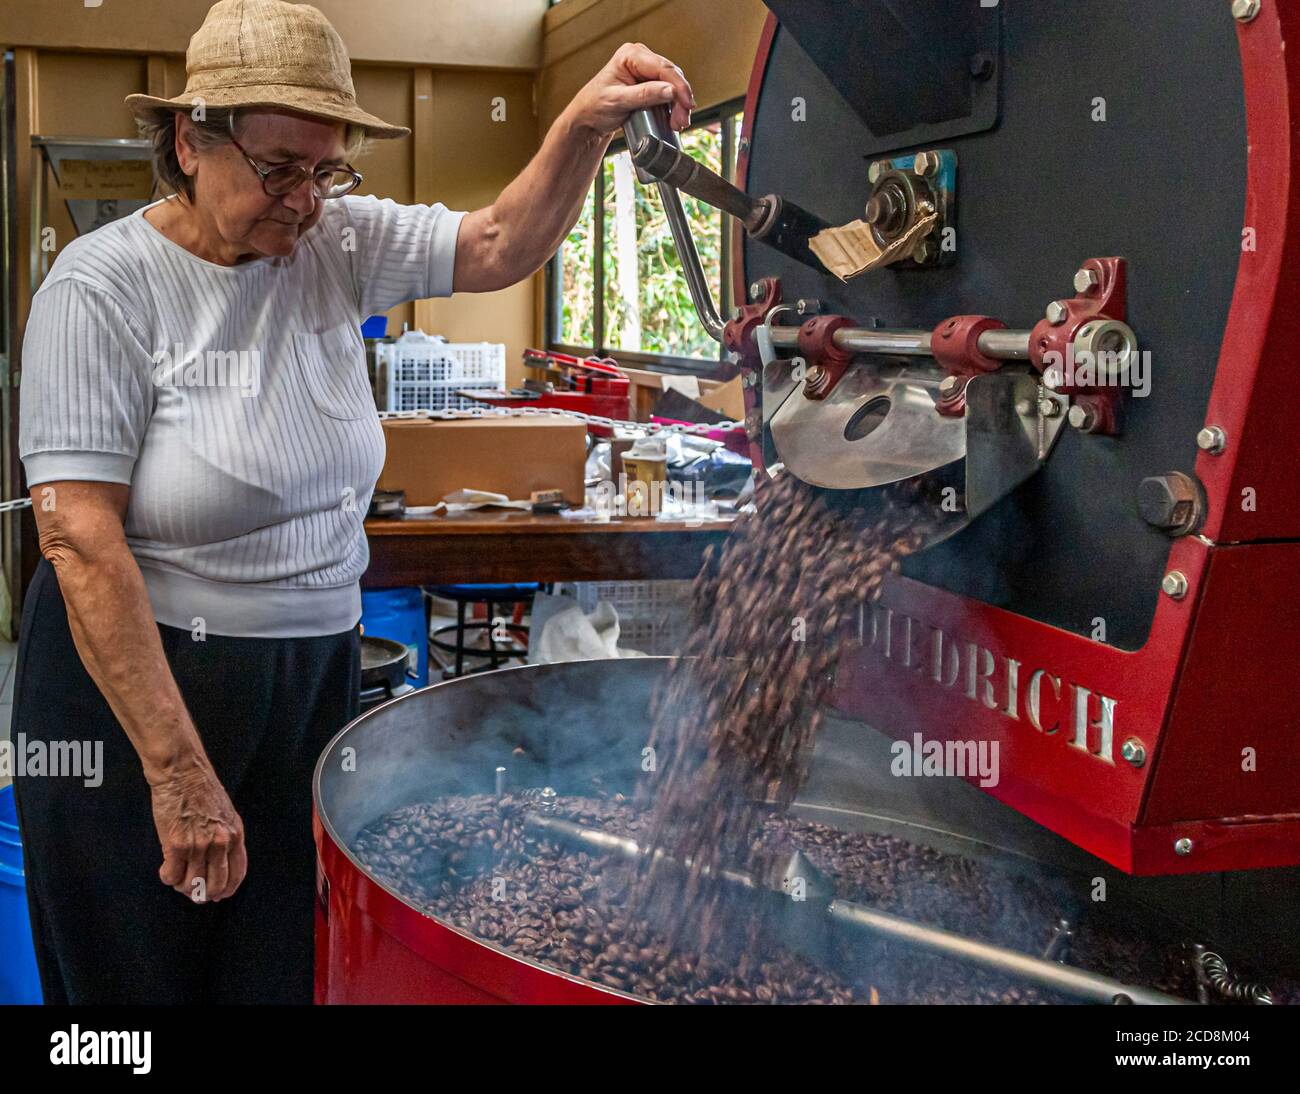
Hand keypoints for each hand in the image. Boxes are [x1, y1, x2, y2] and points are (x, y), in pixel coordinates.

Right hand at [148, 758, 246, 903]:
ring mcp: (199, 846)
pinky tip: (166, 869)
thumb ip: (225, 838)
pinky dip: (168, 877)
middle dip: (203, 893)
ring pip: (192, 883)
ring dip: (182, 886)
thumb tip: (217, 864)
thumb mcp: (226, 814)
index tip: (218, 896)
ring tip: (177, 877)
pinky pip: (172, 875)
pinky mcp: (177, 845)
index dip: (227, 889)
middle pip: (215, 884)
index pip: (237, 874)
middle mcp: (220, 843)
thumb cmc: (201, 791)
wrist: (182, 774)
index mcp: (235, 835)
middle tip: (193, 892)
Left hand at [564, 42, 695, 137]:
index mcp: (630, 55)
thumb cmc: (595, 107)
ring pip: (673, 84)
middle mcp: (640, 58)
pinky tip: (674, 118)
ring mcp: (646, 70)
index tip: (687, 105)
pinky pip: (668, 91)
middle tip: (682, 121)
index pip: (663, 68)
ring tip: (678, 123)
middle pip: (671, 75)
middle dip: (680, 99)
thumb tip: (671, 90)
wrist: (587, 119)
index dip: (679, 86)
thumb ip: (645, 95)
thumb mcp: (618, 101)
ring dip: (678, 104)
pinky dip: (673, 106)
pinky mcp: (649, 83)